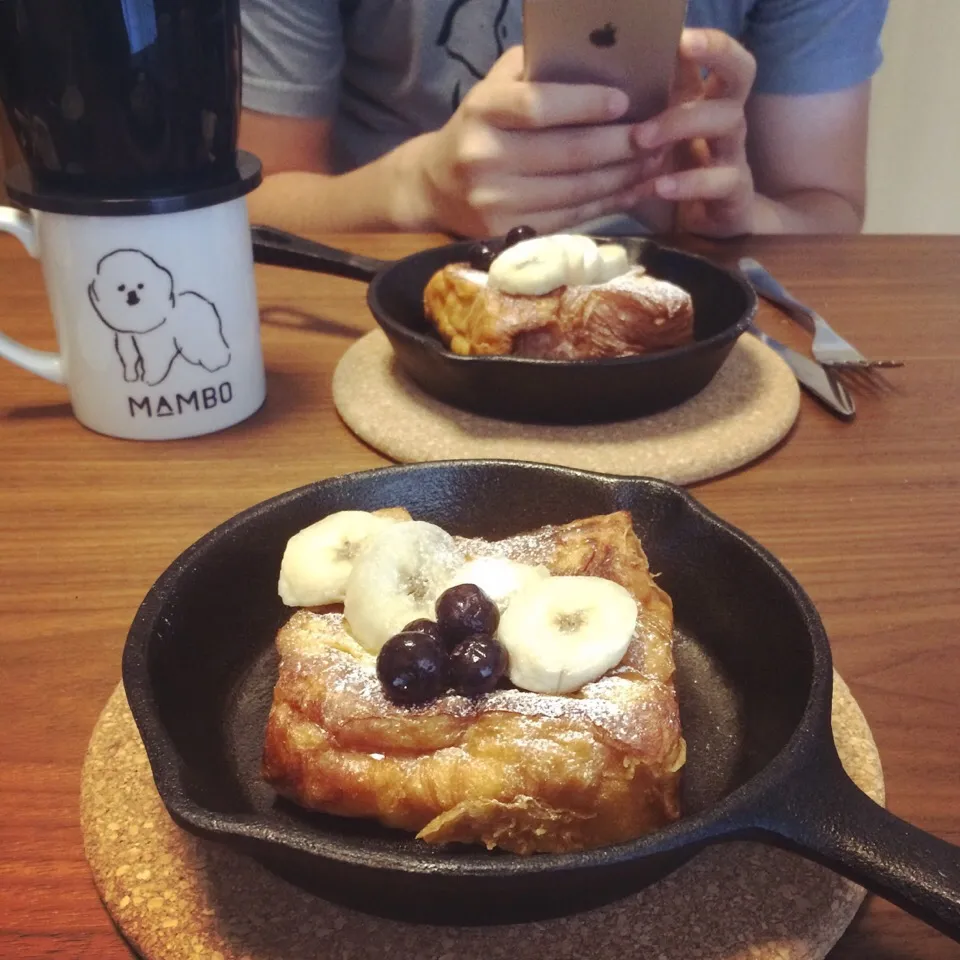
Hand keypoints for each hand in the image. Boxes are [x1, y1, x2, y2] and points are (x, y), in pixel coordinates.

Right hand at [414, 47, 663, 236]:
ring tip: (656, 162)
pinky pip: (571, 218)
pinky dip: (608, 205)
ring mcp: (496, 202)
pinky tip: (634, 190)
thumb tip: (601, 58)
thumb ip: (536, 72)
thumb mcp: (496, 88)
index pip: (539, 107)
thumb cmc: (480, 127)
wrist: (437, 187)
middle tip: (658, 136)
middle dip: (622, 145)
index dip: (585, 104)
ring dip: (624, 177)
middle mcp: (485, 159)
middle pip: (568, 154)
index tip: (624, 101)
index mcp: (482, 112)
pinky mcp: (509, 233)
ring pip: (576, 191)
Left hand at [632, 30, 757, 237]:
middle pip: (740, 70)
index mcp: (699, 100)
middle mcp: (722, 117)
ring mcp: (732, 153)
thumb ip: (624, 120)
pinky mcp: (735, 192)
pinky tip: (660, 187)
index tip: (673, 28)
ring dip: (681, 123)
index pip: (709, 53)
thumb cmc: (664, 179)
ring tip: (642, 139)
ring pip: (728, 120)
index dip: (697, 37)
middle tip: (682, 46)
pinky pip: (722, 180)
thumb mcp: (641, 146)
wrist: (701, 230)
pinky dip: (689, 182)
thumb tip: (572, 91)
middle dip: (716, 52)